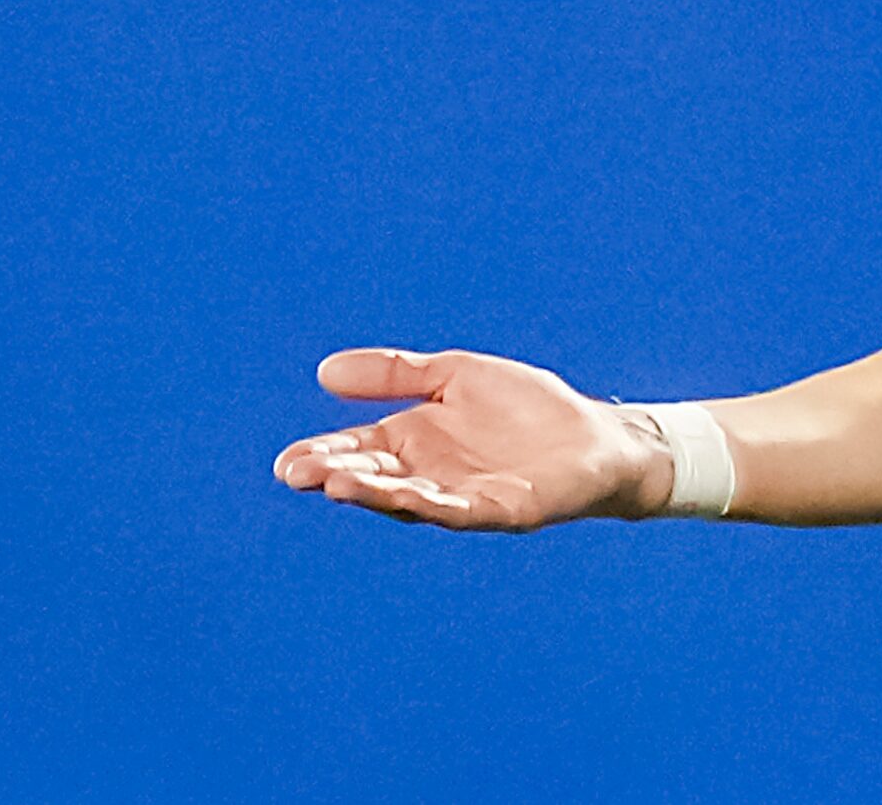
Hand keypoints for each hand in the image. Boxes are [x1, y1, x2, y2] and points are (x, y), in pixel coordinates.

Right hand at [272, 348, 673, 531]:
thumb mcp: (455, 375)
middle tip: (298, 474)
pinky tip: (412, 497)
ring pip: (409, 499)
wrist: (594, 435)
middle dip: (336, 475)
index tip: (287, 464)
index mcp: (415, 441)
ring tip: (337, 484)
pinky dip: (434, 505)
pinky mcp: (502, 508)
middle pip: (374, 477)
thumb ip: (397, 373)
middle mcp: (431, 474)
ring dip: (374, 494)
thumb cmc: (526, 408)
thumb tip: (325, 371)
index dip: (322, 457)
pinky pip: (461, 510)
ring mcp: (463, 495)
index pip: (357, 451)